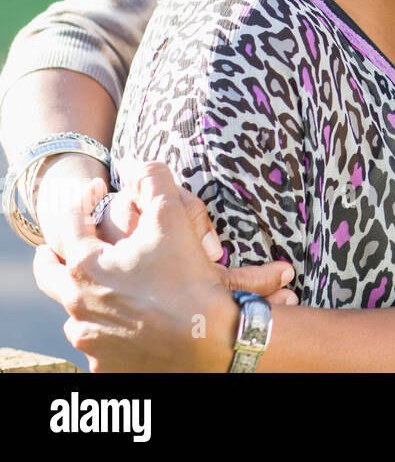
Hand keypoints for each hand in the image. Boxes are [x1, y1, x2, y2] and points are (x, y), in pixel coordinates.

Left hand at [33, 161, 292, 370]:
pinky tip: (128, 321)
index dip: (82, 200)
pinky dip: (107, 328)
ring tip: (105, 285)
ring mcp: (89, 340)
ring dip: (83, 294)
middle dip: (55, 254)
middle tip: (67, 245)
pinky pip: (98, 344)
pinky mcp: (105, 366)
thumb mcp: (175, 218)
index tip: (95, 189)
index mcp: (86, 267)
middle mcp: (78, 306)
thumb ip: (153, 180)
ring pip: (74, 311)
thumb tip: (134, 161)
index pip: (68, 224)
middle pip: (50, 273)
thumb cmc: (189, 280)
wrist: (211, 342)